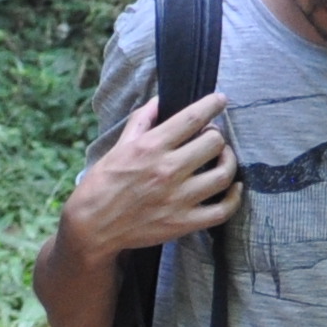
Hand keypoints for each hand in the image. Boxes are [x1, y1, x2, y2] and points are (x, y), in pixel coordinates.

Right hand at [58, 92, 238, 260]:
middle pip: (214, 142)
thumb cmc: (102, 185)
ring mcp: (178, 199)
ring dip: (228, 160)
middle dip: (216, 134)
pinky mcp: (183, 223)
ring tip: (222, 157)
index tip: (220, 99)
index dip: (212, 104)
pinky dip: (234, 197)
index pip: (192, 118)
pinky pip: (222, 210)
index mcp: (150, 148)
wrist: (92, 227)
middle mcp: (167, 171)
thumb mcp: (118, 147)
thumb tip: (158, 101)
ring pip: (223, 174)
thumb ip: (141, 122)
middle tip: (210, 137)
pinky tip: (233, 187)